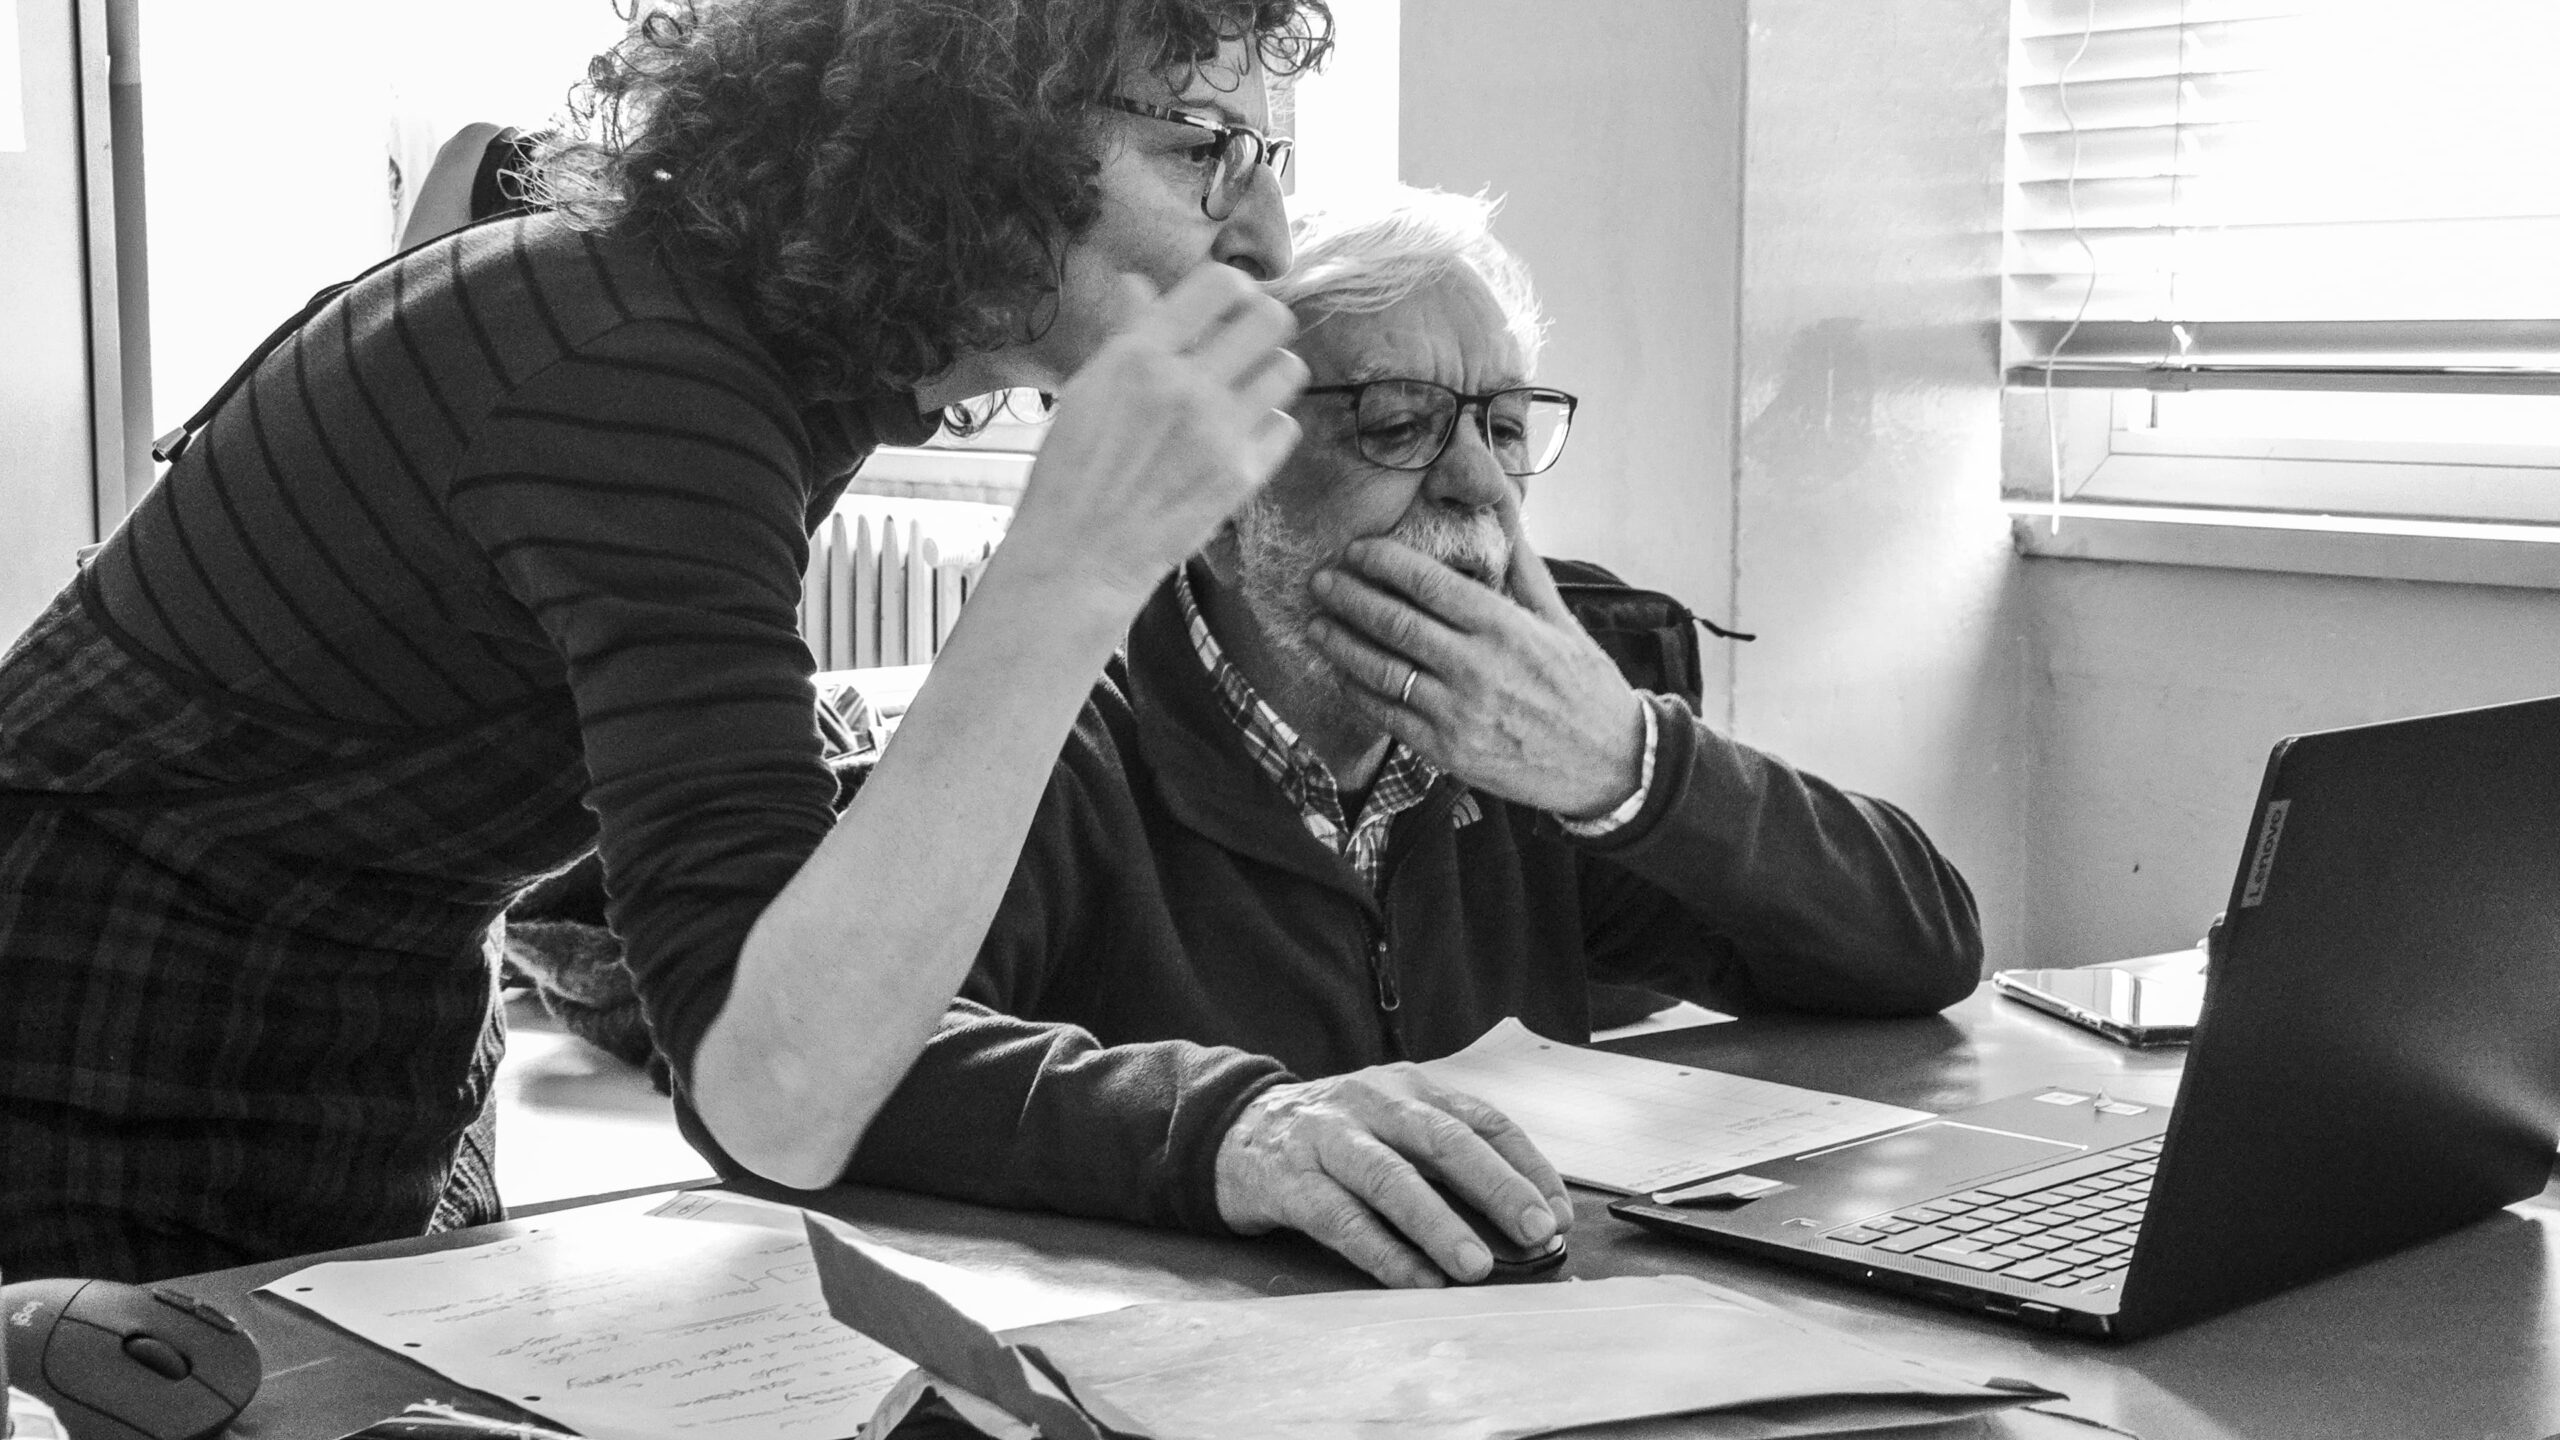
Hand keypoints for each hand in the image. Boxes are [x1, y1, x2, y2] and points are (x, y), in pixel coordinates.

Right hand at [1004, 264, 1306, 605]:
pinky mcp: (1242, 474)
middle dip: (1263, 324)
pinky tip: (1238, 438)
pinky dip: (1267, 428)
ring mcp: (1219, 431)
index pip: (1221, 284)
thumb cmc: (1074, 470)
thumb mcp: (1087, 388)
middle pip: (1272, 319)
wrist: (1080, 554)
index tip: (1227, 306)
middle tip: (1246, 344)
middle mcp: (1186, 385)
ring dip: (1269, 374)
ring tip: (1244, 391)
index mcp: (1140, 354)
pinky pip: (1284, 425)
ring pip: (1289, 370)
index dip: (1234, 288)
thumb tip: (1139, 283)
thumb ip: (1126, 332)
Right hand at [1214, 1064, 1573, 1287]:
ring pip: (1391, 1179)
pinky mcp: (1290, 1181)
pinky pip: (1343, 1220)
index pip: (1482, 1120)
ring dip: (1439, 1225)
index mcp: (1408, 1088)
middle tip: (1537, 1231)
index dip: (1527, 1166)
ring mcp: (1328, 1139)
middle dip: (1498, 1188)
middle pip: (1444, 1141)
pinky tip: (1417, 1280)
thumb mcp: (1391, 1125)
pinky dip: (1384, 1253)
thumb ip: (1445, 1157)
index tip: (1560, 1212)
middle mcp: (1371, 1103)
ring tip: (1476, 1266)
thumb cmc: (1334, 1137)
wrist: (1234, 1131)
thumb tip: (1522, 1214)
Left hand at [1302, 517, 1644, 818]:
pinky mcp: (1448, 751)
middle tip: (1320, 579)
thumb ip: (1524, 568)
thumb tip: (1505, 512)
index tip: (1356, 550)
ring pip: (1382, 670)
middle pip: (1395, 623)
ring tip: (1316, 624)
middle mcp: (1478, 668)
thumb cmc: (1585, 686)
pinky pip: (1388, 716)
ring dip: (1341, 644)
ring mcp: (1459, 713)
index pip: (1430, 584)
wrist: (1610, 764)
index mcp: (1505, 628)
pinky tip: (1342, 672)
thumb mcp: (1561, 620)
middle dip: (1349, 597)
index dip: (1384, 563)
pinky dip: (1358, 690)